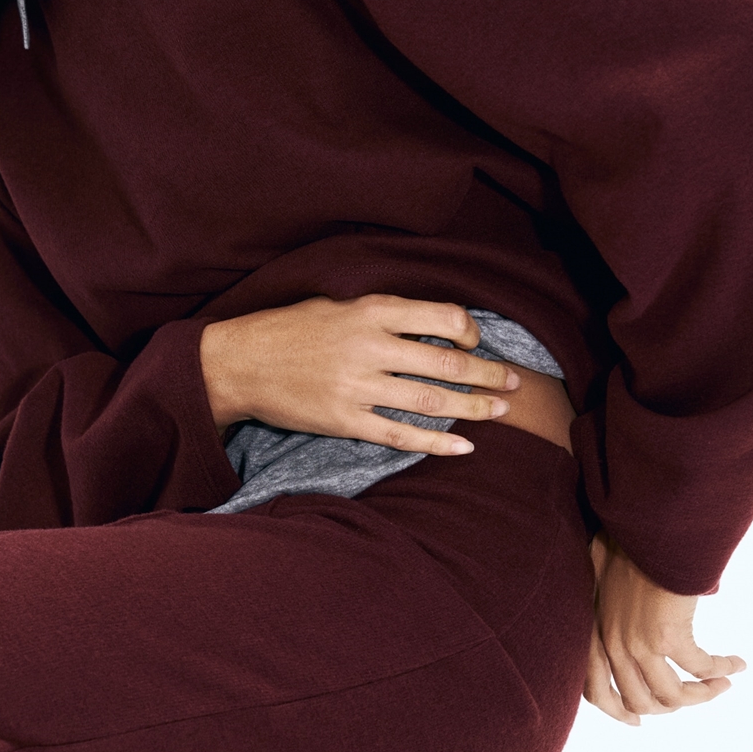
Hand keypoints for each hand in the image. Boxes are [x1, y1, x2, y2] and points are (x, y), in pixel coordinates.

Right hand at [199, 295, 516, 455]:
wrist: (239, 363)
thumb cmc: (288, 330)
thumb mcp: (335, 304)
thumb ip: (381, 314)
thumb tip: (431, 327)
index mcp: (370, 311)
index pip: (442, 317)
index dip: (470, 331)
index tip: (476, 341)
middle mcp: (369, 347)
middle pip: (446, 362)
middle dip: (487, 373)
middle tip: (513, 382)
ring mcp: (358, 387)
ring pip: (431, 400)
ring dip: (473, 407)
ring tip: (499, 411)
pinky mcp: (345, 420)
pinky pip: (401, 435)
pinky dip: (436, 442)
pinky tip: (463, 447)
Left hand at [585, 536, 746, 726]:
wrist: (643, 525)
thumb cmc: (624, 539)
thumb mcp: (602, 575)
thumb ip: (609, 600)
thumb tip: (628, 605)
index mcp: (593, 631)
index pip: (594, 691)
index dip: (617, 712)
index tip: (637, 723)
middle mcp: (611, 644)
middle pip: (639, 701)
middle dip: (670, 706)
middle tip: (695, 698)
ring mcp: (638, 644)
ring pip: (672, 696)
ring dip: (702, 695)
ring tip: (721, 684)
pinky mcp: (667, 637)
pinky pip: (700, 669)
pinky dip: (721, 670)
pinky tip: (736, 663)